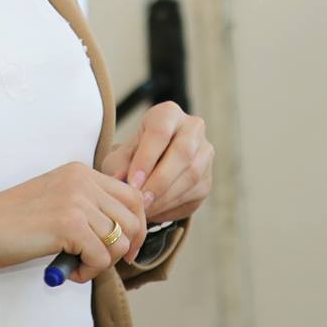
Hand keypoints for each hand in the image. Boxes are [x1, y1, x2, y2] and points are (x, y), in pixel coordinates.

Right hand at [0, 161, 149, 283]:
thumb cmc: (9, 224)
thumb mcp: (55, 202)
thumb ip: (86, 208)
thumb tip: (124, 235)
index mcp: (80, 172)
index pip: (132, 195)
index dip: (136, 226)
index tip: (125, 249)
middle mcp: (82, 180)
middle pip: (134, 217)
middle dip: (125, 247)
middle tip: (102, 264)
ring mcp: (76, 201)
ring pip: (120, 240)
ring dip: (102, 263)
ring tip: (77, 267)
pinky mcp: (69, 225)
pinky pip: (102, 258)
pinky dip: (88, 273)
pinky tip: (67, 272)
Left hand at [98, 100, 213, 225]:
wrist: (151, 168)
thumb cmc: (133, 157)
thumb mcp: (119, 156)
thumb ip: (118, 166)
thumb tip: (120, 181)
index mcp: (168, 114)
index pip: (160, 132)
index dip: (146, 158)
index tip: (132, 182)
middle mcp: (192, 128)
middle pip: (182, 152)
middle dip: (160, 180)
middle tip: (141, 201)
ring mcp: (204, 153)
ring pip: (191, 175)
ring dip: (166, 196)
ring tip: (145, 210)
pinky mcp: (207, 178)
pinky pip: (194, 193)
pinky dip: (173, 206)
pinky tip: (155, 212)